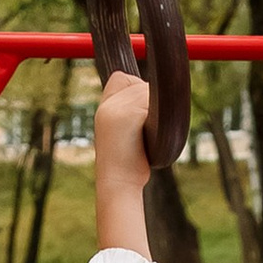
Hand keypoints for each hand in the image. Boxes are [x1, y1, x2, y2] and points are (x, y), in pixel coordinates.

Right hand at [92, 62, 154, 253]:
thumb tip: (152, 96)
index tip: (138, 114)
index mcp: (104, 109)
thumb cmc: (126, 164)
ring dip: (156, 110)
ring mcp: (118, 108)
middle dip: (149, 102)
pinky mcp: (129, 114)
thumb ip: (130, 112)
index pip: (121, 78)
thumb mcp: (121, 133)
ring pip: (148, 92)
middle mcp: (109, 105)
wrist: (118, 184)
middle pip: (140, 84)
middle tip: (145, 131)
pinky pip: (152, 103)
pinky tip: (150, 135)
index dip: (134, 88)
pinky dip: (158, 117)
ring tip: (148, 136)